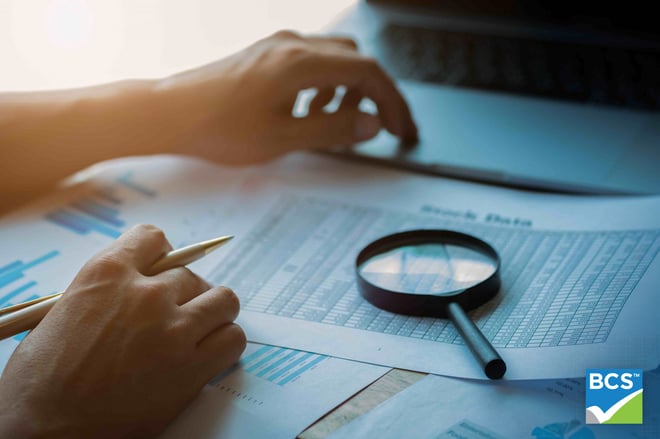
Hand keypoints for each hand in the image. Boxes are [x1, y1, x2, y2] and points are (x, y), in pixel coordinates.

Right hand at [0, 225, 245, 437]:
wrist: (45, 432)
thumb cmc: (40, 381)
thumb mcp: (62, 313)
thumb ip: (105, 292)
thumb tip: (135, 285)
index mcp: (106, 273)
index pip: (153, 238)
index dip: (161, 254)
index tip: (162, 270)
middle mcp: (145, 294)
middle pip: (190, 275)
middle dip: (184, 294)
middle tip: (174, 316)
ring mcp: (173, 330)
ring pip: (223, 300)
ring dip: (214, 313)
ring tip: (201, 329)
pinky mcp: (192, 367)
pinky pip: (233, 339)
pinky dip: (226, 343)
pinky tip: (209, 353)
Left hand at [156, 30, 417, 163]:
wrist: (169, 114)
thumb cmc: (218, 128)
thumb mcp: (283, 139)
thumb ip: (332, 130)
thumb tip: (370, 124)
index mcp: (301, 63)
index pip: (367, 72)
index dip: (391, 102)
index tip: (401, 129)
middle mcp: (293, 46)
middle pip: (355, 61)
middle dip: (374, 94)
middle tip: (382, 127)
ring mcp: (278, 48)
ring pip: (334, 61)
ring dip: (347, 92)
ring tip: (338, 126)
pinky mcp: (266, 57)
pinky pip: (311, 65)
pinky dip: (324, 88)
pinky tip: (310, 113)